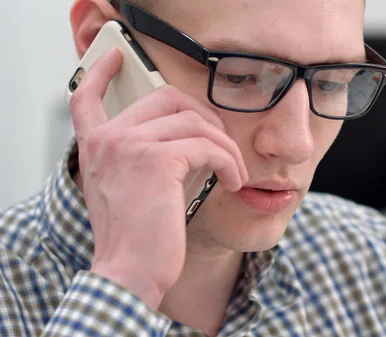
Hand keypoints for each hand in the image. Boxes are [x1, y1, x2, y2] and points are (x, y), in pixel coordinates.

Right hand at [69, 49, 248, 307]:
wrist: (129, 272)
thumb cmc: (136, 238)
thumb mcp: (128, 189)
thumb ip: (143, 156)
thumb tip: (190, 137)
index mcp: (96, 146)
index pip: (85, 97)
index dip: (100, 73)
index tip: (116, 59)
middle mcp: (108, 138)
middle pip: (166, 97)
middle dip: (204, 115)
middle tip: (221, 141)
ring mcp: (130, 144)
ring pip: (195, 121)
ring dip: (225, 146)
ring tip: (234, 172)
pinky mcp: (158, 159)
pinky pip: (208, 146)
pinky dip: (228, 161)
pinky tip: (233, 182)